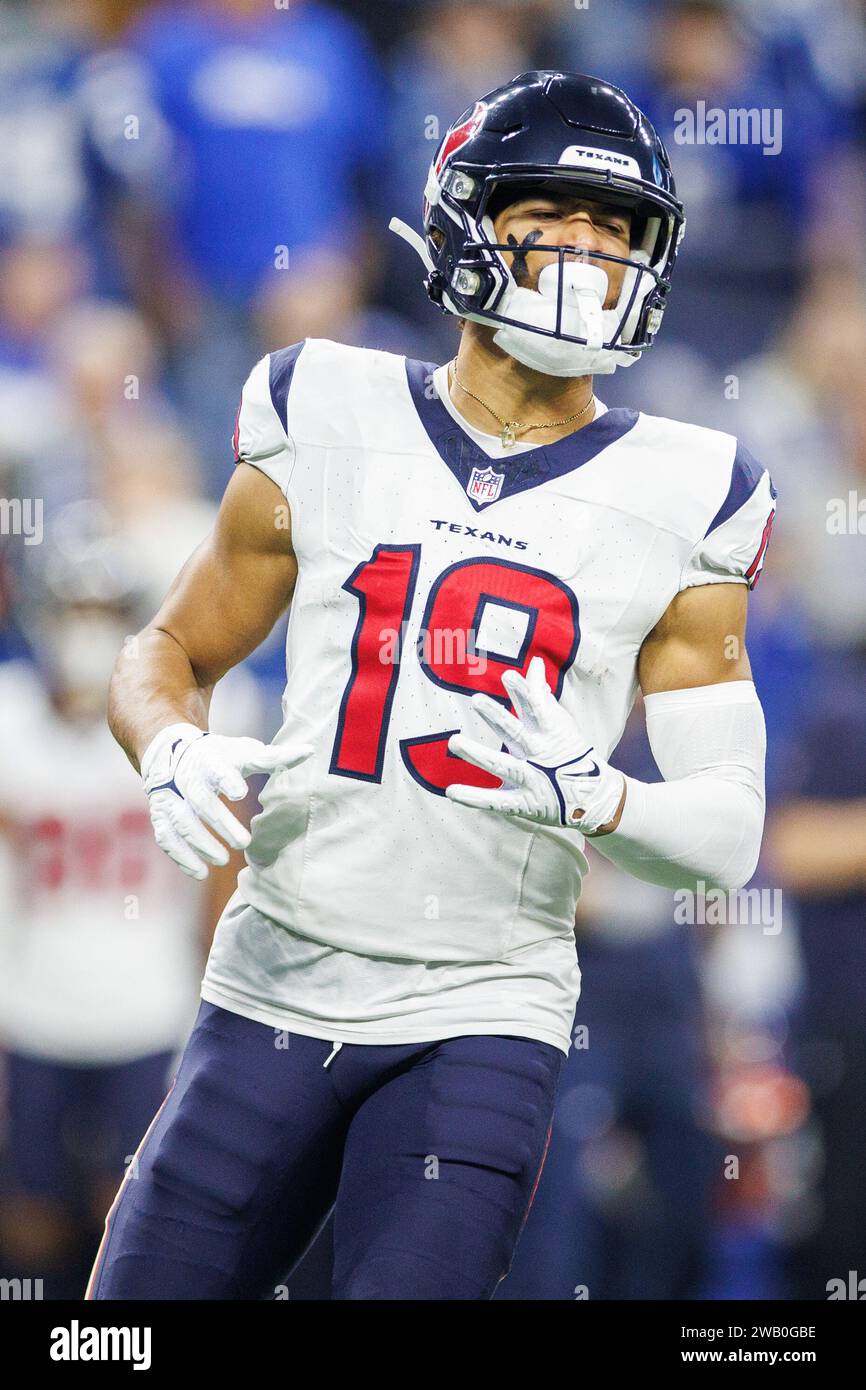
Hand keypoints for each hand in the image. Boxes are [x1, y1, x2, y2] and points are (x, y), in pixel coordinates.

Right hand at [141, 723, 310, 878]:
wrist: (172, 753)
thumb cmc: (218, 756)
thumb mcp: (243, 752)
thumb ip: (273, 757)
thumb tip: (309, 752)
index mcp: (208, 760)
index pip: (216, 769)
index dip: (227, 780)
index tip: (241, 793)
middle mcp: (186, 779)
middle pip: (200, 802)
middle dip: (221, 822)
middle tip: (243, 842)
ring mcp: (170, 798)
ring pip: (181, 822)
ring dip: (200, 844)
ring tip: (223, 860)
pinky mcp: (161, 816)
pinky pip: (166, 838)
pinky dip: (181, 857)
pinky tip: (200, 873)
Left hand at [446, 657, 625, 832]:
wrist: (594, 798)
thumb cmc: (569, 752)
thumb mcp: (559, 722)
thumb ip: (541, 694)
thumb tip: (533, 662)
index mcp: (550, 732)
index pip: (536, 707)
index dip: (523, 692)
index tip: (508, 675)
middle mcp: (539, 753)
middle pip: (516, 733)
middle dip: (497, 717)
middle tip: (477, 700)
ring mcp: (531, 779)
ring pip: (503, 766)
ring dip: (478, 754)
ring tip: (454, 741)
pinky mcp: (522, 803)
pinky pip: (495, 801)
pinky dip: (474, 797)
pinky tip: (451, 791)